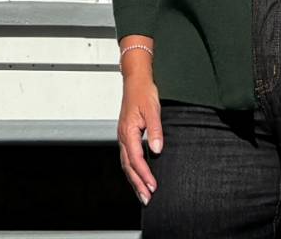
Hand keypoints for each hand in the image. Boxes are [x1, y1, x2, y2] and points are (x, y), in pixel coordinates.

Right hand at [115, 53, 163, 202]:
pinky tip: (138, 176)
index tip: (152, 185)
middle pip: (128, 166)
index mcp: (128, 131)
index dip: (144, 174)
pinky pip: (127, 157)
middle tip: (146, 199)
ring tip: (142, 193)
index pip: (136, 159)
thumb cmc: (143, 92)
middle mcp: (123, 136)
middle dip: (137, 184)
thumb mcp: (152, 110)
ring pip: (126, 164)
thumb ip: (155, 131)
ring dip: (134, 180)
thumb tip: (157, 149)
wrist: (135, 80)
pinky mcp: (126, 135)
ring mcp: (123, 136)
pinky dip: (132, 170)